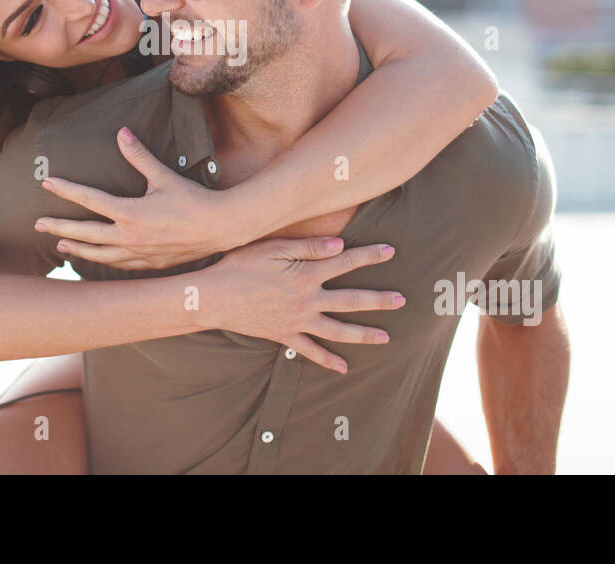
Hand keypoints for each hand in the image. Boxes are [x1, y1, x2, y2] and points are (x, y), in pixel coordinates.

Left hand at [35, 127, 237, 269]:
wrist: (220, 228)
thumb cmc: (193, 200)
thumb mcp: (164, 176)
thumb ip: (139, 156)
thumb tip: (121, 133)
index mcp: (130, 214)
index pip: (89, 200)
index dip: (66, 190)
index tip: (47, 183)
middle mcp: (129, 237)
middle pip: (85, 234)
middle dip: (59, 228)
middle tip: (37, 224)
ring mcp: (138, 254)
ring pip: (99, 255)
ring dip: (78, 249)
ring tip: (60, 246)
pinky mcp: (150, 264)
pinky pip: (119, 265)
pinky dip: (103, 262)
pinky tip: (97, 259)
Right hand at [193, 236, 403, 373]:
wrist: (213, 298)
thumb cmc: (239, 265)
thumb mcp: (272, 247)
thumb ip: (308, 246)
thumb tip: (341, 246)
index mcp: (306, 274)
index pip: (346, 262)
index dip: (369, 255)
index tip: (391, 251)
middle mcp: (307, 300)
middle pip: (351, 300)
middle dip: (378, 300)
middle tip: (402, 300)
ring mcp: (297, 321)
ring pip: (337, 330)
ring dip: (363, 334)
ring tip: (385, 338)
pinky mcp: (284, 335)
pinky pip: (310, 351)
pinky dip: (327, 360)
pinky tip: (343, 367)